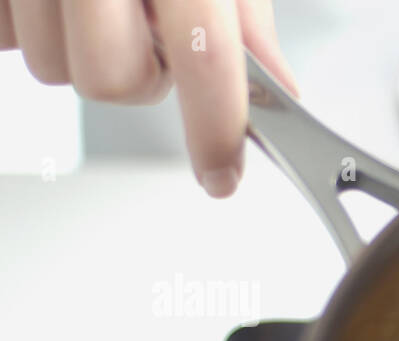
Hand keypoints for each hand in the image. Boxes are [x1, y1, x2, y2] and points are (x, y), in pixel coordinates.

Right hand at [0, 0, 296, 196]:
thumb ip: (242, 15)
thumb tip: (276, 85)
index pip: (204, 57)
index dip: (216, 128)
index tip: (222, 171)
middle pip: (112, 81)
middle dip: (138, 71)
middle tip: (147, 24)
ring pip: (53, 65)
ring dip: (81, 43)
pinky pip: (7, 36)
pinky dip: (32, 19)